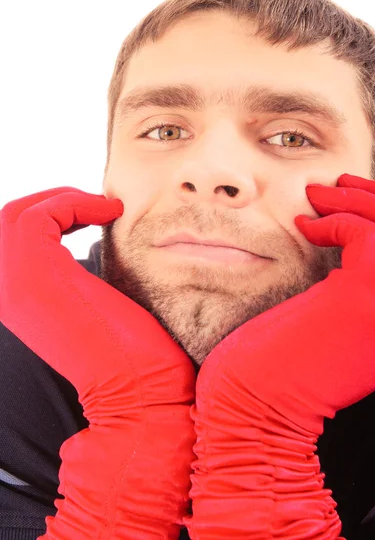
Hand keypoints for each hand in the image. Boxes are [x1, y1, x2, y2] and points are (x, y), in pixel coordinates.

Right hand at [0, 188, 195, 539]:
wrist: (143, 392)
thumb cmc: (132, 357)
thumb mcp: (98, 305)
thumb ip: (83, 276)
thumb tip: (97, 242)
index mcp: (21, 301)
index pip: (15, 242)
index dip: (51, 217)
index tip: (95, 214)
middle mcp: (7, 293)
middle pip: (8, 223)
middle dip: (52, 202)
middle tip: (95, 204)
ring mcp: (15, 285)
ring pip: (18, 215)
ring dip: (65, 200)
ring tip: (106, 207)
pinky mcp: (35, 277)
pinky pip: (40, 217)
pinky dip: (75, 204)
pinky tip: (111, 213)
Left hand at [184, 174, 374, 538]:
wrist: (264, 407)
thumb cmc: (299, 364)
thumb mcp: (352, 317)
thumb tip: (374, 229)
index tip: (372, 190)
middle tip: (341, 183)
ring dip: (356, 197)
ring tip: (320, 192)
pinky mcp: (374, 292)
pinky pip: (363, 232)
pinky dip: (333, 220)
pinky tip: (305, 226)